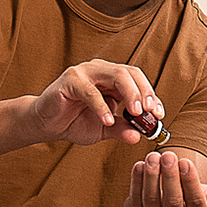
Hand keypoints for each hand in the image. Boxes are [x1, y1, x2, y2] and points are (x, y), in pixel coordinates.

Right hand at [29, 59, 164, 144]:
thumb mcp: (103, 129)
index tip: (160, 115)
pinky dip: (101, 106)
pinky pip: (90, 91)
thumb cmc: (74, 122)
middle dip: (143, 92)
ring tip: (135, 114)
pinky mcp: (70, 80)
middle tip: (150, 113)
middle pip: (129, 73)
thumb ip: (120, 129)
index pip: (136, 79)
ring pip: (115, 75)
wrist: (46, 125)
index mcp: (110, 78)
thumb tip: (140, 136)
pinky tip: (107, 120)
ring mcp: (85, 72)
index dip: (151, 94)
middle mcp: (100, 70)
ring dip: (129, 94)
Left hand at [123, 151, 206, 206]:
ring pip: (151, 200)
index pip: (196, 204)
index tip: (185, 162)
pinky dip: (136, 180)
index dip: (190, 183)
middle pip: (173, 202)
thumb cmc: (190, 205)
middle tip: (169, 156)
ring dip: (152, 176)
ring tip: (154, 156)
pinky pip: (135, 198)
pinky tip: (140, 165)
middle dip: (170, 177)